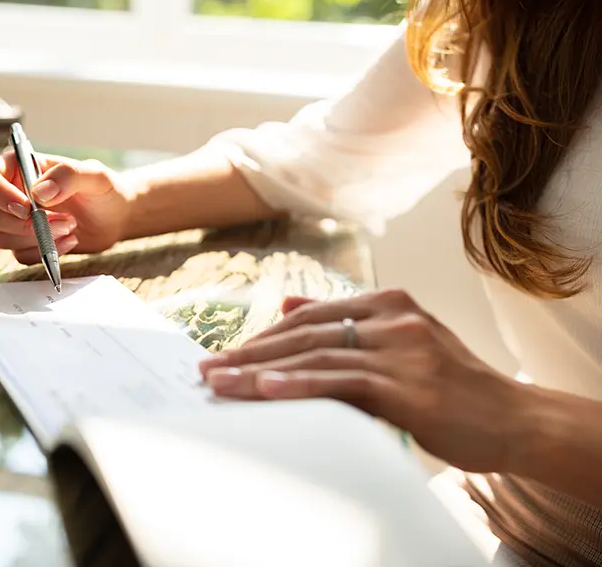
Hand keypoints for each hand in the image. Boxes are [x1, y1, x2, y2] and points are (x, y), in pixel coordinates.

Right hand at [0, 152, 130, 263]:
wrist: (117, 217)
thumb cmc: (104, 189)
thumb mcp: (94, 175)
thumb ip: (67, 176)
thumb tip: (38, 193)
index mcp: (18, 168)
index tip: (27, 207)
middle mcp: (12, 194)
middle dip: (24, 225)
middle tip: (62, 221)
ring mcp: (17, 221)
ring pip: (1, 238)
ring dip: (36, 239)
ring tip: (70, 227)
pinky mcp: (28, 243)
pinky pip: (20, 255)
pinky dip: (44, 253)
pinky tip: (70, 241)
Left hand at [198, 289, 529, 473]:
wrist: (514, 418)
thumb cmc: (451, 386)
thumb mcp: (400, 342)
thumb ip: (345, 322)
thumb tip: (286, 305)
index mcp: (388, 303)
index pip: (309, 316)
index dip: (263, 335)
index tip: (226, 354)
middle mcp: (393, 317)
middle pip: (304, 333)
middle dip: (250, 352)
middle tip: (208, 369)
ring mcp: (401, 349)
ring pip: (315, 355)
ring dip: (260, 370)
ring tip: (220, 383)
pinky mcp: (408, 384)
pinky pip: (342, 381)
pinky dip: (300, 383)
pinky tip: (266, 389)